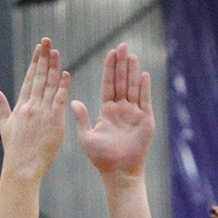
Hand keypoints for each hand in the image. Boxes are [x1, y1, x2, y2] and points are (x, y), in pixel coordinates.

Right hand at [0, 37, 71, 181]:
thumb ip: (1, 104)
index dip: (35, 62)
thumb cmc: (14, 149)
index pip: (29, 79)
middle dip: (44, 58)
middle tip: (48, 41)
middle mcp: (31, 107)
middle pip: (39, 77)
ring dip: (54, 67)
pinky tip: (65, 74)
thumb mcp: (5, 124)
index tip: (39, 48)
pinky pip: (59, 101)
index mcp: (20, 106)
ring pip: (49, 86)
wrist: (21, 168)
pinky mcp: (54, 122)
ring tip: (56, 52)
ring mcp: (42, 114)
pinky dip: (62, 87)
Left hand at [71, 43, 153, 178]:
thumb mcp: (87, 136)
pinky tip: (143, 74)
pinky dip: (144, 88)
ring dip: (132, 71)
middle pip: (121, 82)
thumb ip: (82, 118)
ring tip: (131, 54)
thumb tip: (72, 101)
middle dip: (121, 64)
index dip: (109, 69)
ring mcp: (134, 114)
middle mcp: (122, 110)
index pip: (108, 85)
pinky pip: (145, 101)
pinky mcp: (145, 120)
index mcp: (107, 112)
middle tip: (122, 45)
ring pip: (133, 88)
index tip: (110, 53)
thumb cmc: (101, 158)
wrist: (118, 172)